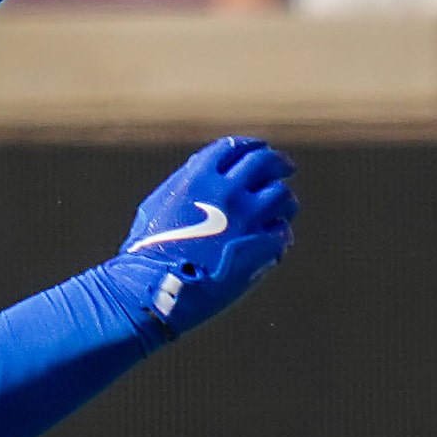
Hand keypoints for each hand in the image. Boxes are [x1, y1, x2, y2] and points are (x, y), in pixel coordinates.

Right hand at [101, 136, 296, 339]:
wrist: (154, 290)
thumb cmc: (149, 251)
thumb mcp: (161, 203)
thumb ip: (189, 182)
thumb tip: (210, 171)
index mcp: (200, 177)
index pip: (235, 147)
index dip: (251, 146)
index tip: (260, 149)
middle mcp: (227, 192)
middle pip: (265, 162)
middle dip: (279, 162)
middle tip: (287, 167)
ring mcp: (246, 219)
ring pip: (281, 195)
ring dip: (284, 199)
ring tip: (284, 205)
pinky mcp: (259, 248)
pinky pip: (282, 232)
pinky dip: (280, 233)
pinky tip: (276, 239)